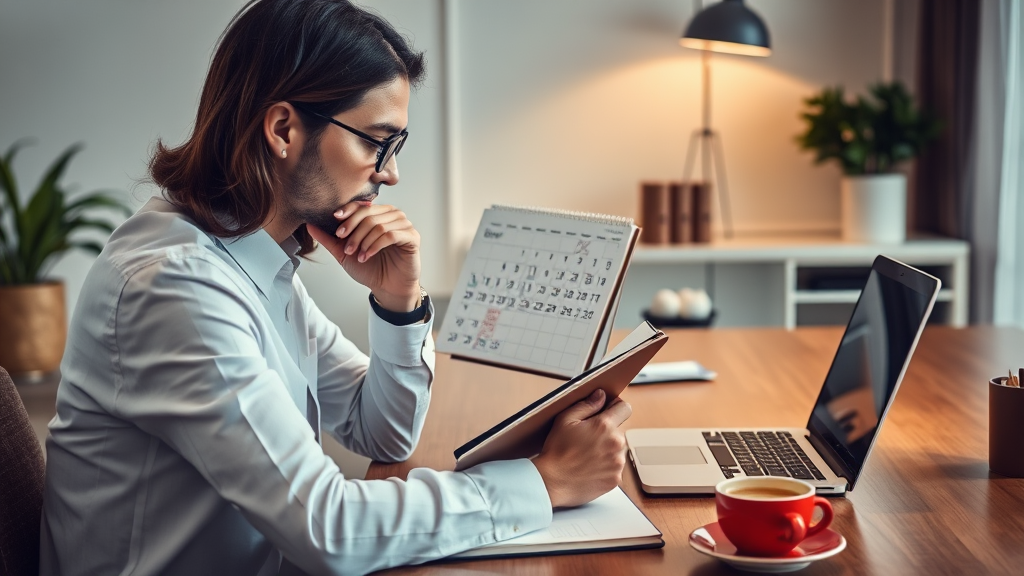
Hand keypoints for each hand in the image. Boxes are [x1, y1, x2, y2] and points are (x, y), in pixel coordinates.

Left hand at [307, 202, 420, 310]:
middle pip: (368, 213)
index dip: (348, 211)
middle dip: (353, 230)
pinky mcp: (412, 237)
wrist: (387, 288)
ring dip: (363, 240)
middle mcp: (392, 215)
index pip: (361, 205)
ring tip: (357, 255)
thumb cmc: (370, 268)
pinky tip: (367, 255)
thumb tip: (309, 224)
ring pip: (378, 224)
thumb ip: (329, 239)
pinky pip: (391, 235)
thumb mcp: (344, 253)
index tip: (335, 220)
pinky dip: (375, 245)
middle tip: (346, 247)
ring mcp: (404, 225)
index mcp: (378, 214)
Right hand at [531, 389, 631, 507]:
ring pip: (618, 450)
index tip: (606, 412)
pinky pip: (615, 468)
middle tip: (586, 439)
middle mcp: (616, 443)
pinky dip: (605, 467)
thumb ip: (587, 405)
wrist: (552, 482)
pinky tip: (589, 468)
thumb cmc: (556, 451)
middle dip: (606, 432)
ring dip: (607, 450)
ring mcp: (617, 463)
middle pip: (619, 430)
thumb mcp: (565, 420)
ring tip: (587, 456)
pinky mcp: (615, 479)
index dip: (615, 407)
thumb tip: (601, 395)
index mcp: (605, 426)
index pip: (624, 408)